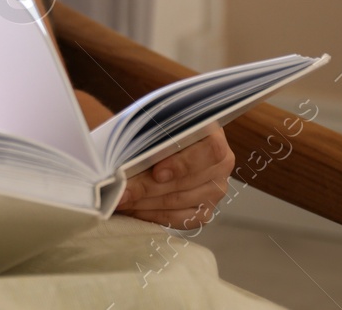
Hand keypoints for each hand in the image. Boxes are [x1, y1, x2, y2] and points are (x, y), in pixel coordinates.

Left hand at [115, 123, 233, 228]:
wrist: (160, 142)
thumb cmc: (156, 129)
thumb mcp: (152, 123)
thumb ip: (145, 136)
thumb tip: (123, 160)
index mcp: (213, 133)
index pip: (210, 150)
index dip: (184, 163)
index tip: (157, 173)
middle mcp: (221, 163)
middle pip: (188, 181)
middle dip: (148, 187)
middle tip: (121, 191)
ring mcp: (215, 190)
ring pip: (180, 201)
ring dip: (145, 202)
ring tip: (120, 199)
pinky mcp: (205, 211)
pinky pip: (180, 219)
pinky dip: (153, 215)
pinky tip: (133, 209)